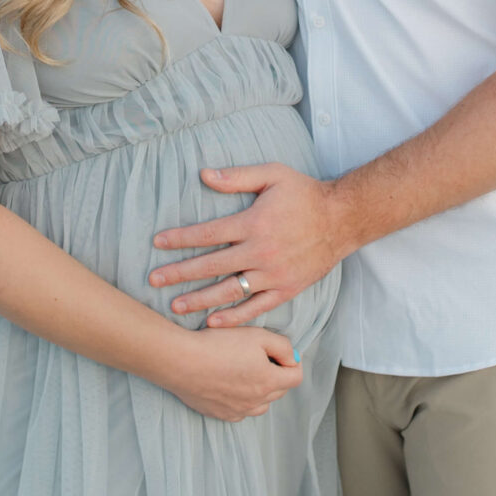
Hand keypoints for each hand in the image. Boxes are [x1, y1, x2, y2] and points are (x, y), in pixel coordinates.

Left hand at [149, 164, 352, 328]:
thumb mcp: (273, 175)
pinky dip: (234, 317)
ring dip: (200, 299)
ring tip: (175, 306)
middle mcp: (260, 252)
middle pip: (211, 266)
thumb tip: (204, 174)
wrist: (342, 219)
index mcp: (254, 223)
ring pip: (229, 291)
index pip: (208, 233)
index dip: (180, 238)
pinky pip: (255, 307)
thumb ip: (237, 177)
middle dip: (179, 273)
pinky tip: (213, 322)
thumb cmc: (305, 194)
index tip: (157, 242)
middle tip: (153, 279)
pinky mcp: (286, 289)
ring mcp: (273, 275)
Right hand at [158, 325, 302, 421]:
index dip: (293, 363)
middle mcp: (256, 401)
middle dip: (277, 374)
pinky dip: (242, 400)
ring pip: (261, 404)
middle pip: (279, 391)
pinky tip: (230, 385)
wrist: (181, 361)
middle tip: (260, 357)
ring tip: (246, 372)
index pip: (296, 378)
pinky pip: (241, 411)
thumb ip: (283, 346)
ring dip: (261, 390)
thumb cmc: (218, 344)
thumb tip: (293, 359)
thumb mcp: (257, 335)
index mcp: (269, 381)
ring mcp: (238, 410)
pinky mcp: (221, 414)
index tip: (282, 354)